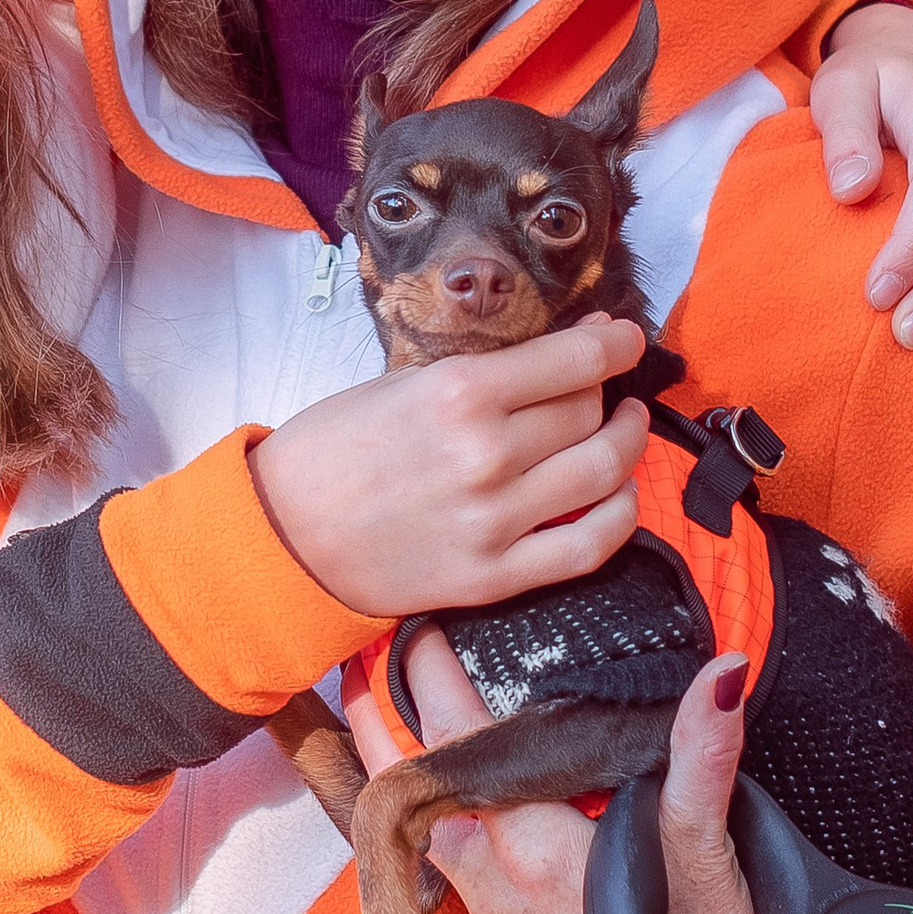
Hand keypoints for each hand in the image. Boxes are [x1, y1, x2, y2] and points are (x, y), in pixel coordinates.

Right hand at [251, 317, 650, 619]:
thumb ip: (480, 375)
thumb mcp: (401, 384)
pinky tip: (619, 492)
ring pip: (602, 471)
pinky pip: (588, 545)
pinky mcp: (495, 577)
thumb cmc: (335, 449)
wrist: (286, 536)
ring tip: (624, 428)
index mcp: (459, 394)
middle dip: (604, 390)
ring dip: (626, 443)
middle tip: (601, 385)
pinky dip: (621, 514)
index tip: (624, 336)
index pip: (574, 361)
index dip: (614, 342)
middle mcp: (486, 455)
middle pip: (587, 412)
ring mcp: (495, 521)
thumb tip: (559, 355)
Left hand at [343, 639, 754, 913]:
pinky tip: (481, 824)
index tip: (412, 629)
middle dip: (386, 730)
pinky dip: (461, 845)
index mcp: (536, 857)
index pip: (463, 746)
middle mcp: (495, 899)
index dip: (432, 681)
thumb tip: (719, 678)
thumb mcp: (714, 868)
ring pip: (434, 848)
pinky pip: (460, 893)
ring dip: (419, 790)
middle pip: (417, 797)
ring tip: (401, 728)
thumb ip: (703, 766)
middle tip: (359, 668)